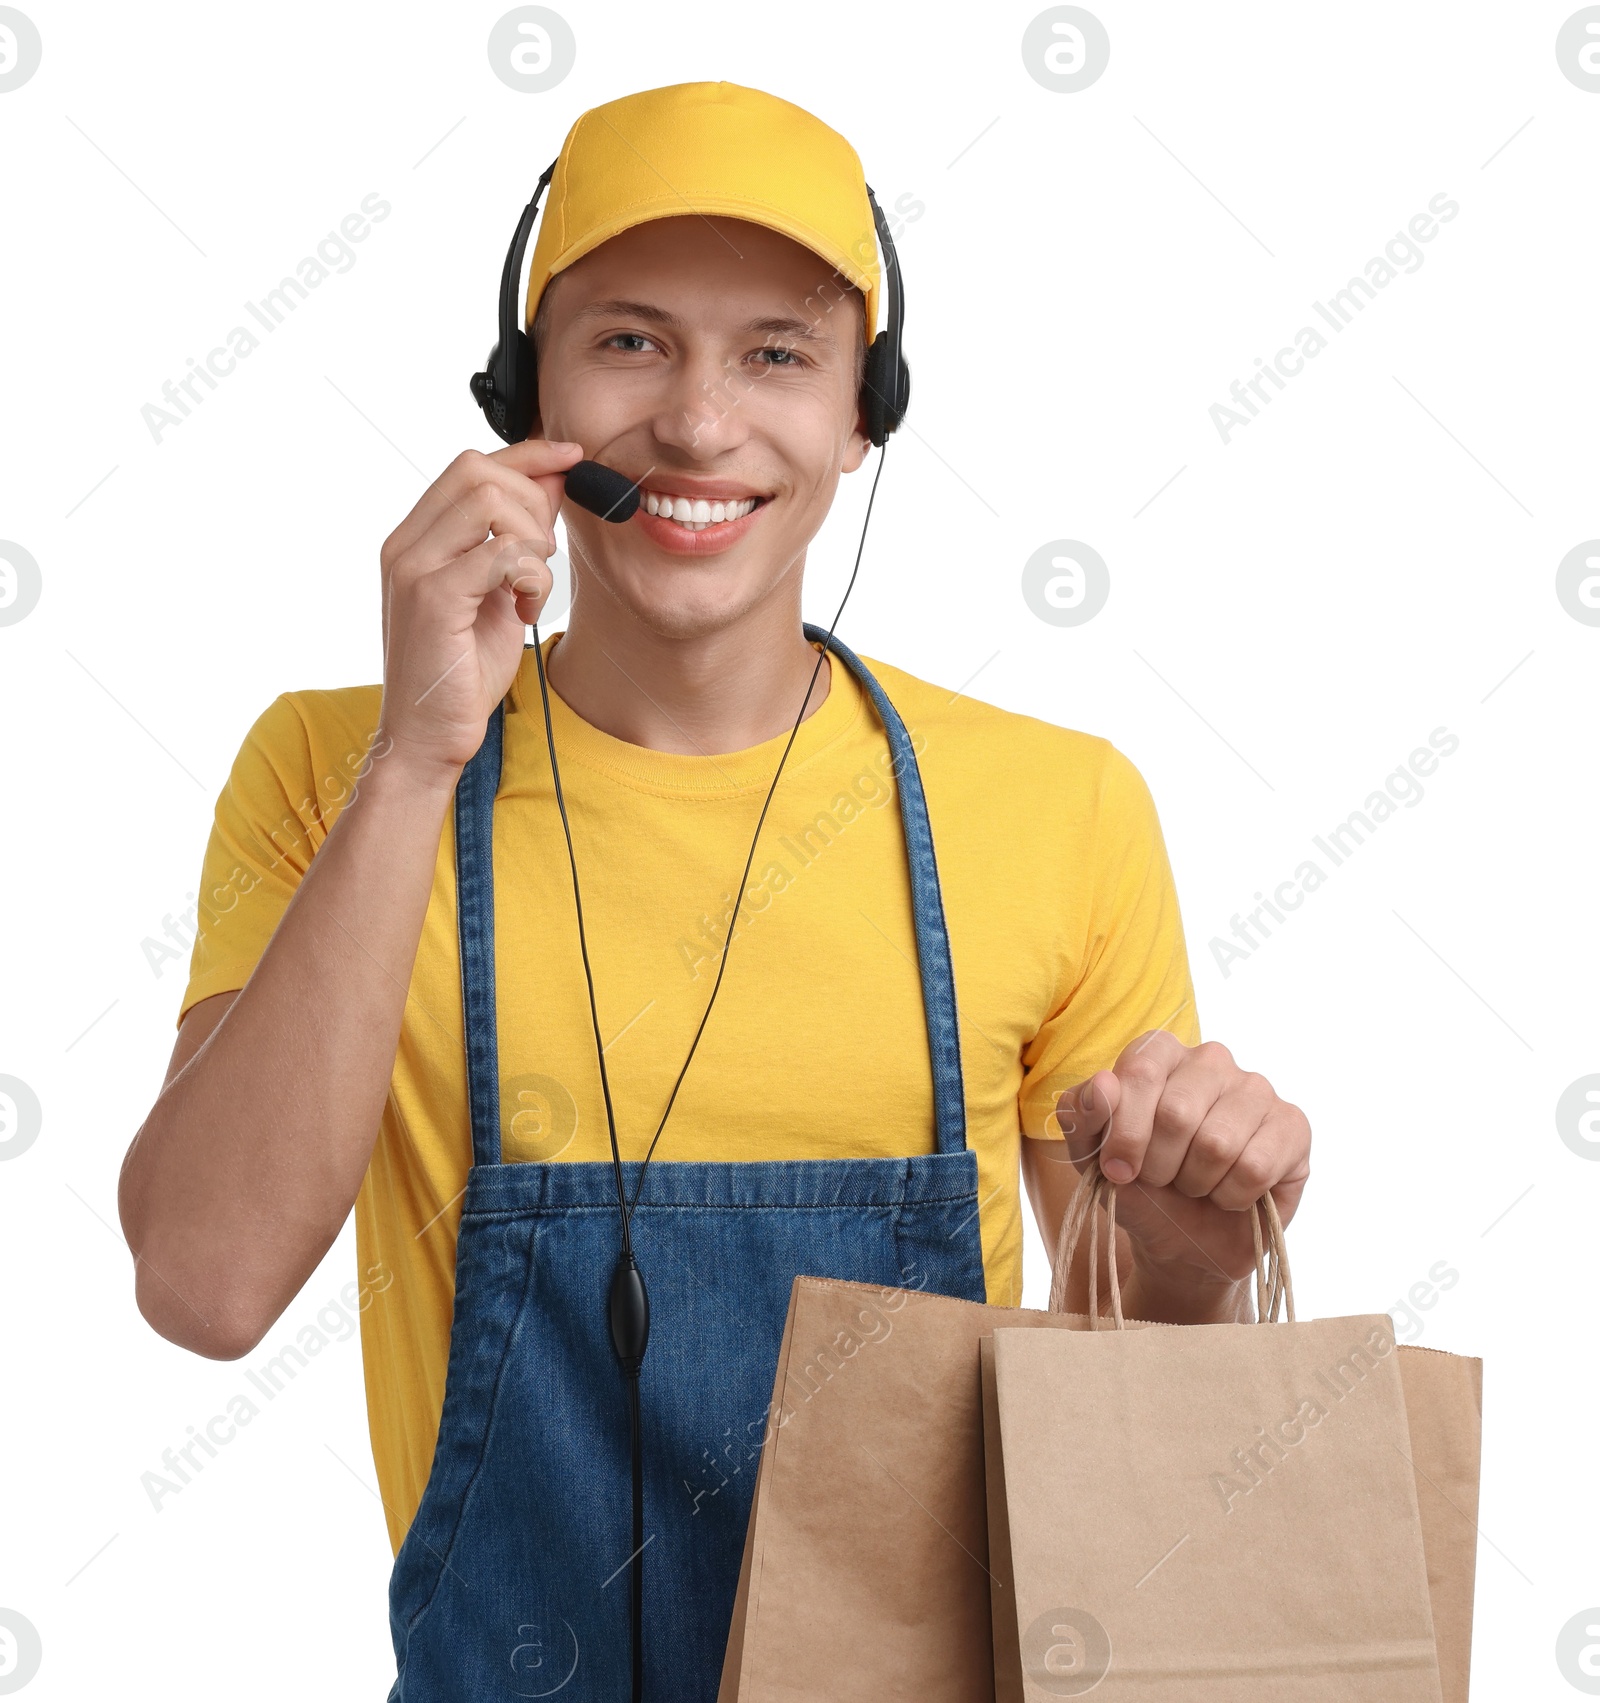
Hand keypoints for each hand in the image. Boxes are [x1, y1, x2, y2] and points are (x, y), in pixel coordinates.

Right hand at [376, 439, 584, 784]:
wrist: (428, 737)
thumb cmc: (462, 671)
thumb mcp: (499, 594)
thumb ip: (517, 540)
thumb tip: (552, 483)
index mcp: (416, 539)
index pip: (471, 465)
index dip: (528, 454)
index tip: (573, 457)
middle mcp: (405, 544)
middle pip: (478, 469)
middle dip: (533, 501)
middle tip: (546, 555)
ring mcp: (413, 568)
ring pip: (490, 502)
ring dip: (532, 541)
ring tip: (531, 588)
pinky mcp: (432, 597)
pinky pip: (500, 552)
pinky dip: (531, 576)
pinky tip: (525, 609)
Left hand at [1053, 1032, 1310, 1302]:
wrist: (1183, 1243)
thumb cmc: (1139, 1188)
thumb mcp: (1093, 1158)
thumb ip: (1082, 1116)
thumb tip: (1102, 1083)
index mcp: (1159, 1052)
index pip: (1139, 1071)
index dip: (1124, 1132)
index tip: (1116, 1171)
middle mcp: (1210, 1060)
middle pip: (1177, 1112)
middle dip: (1159, 1165)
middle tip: (1162, 1180)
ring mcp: (1256, 1089)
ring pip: (1218, 1143)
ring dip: (1196, 1183)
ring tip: (1195, 1184)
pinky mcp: (1292, 1125)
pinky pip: (1256, 1167)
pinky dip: (1231, 1197)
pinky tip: (1229, 1194)